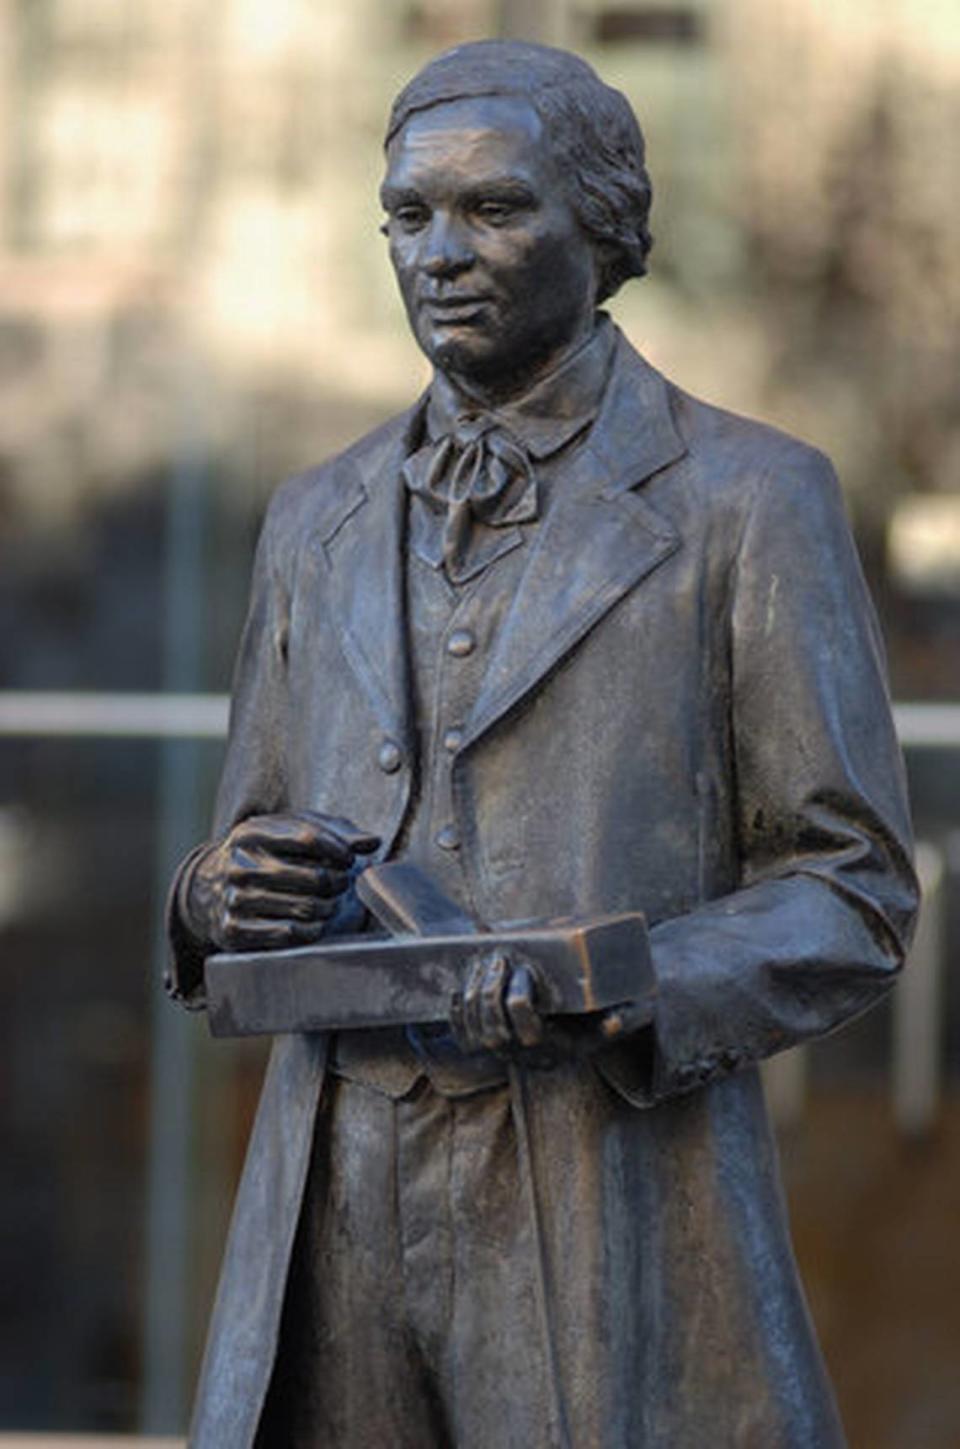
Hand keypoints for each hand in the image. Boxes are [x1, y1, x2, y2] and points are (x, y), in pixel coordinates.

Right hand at [183, 811, 379, 953]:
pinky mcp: (232, 930)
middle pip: (314, 877)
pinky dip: (312, 930)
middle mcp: (238, 864)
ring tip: (331, 902)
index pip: (309, 837)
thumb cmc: (266, 854)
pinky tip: (315, 923)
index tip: (348, 858)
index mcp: (251, 832)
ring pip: (306, 908)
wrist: (210, 888)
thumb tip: (372, 842)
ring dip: (329, 908)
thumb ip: (335, 832)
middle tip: (341, 883)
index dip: (339, 850)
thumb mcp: (292, 832)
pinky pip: (289, 934)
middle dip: (338, 881)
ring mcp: (233, 899)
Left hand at [449, 951, 646, 1063]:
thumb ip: (625, 1017)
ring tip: (483, 962)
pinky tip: (461, 987)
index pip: (527, 1032)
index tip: (524, 970)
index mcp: (557, 1048)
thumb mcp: (626, 1014)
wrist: (591, 1030)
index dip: (517, 1000)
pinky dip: (458, 1012)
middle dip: (489, 992)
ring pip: (476, 1031)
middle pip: (494, 1030)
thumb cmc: (610, 1014)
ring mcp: (506, 1052)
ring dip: (473, 995)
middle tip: (499, 957)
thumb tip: (615, 1021)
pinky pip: (464, 1037)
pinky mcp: (491, 1045)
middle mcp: (527, 1055)